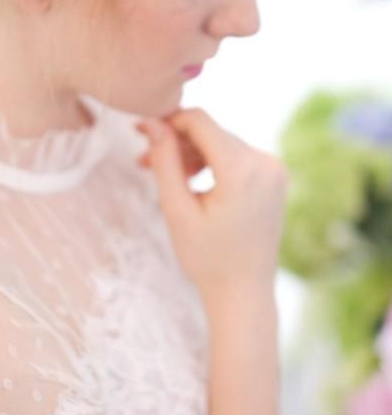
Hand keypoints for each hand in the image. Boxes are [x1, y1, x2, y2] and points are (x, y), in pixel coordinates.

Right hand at [135, 108, 288, 310]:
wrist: (244, 293)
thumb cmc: (207, 259)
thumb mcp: (176, 209)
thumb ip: (164, 161)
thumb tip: (151, 122)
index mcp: (242, 170)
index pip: (199, 121)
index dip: (167, 122)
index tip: (141, 134)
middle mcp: (265, 162)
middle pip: (210, 132)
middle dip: (176, 143)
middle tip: (143, 164)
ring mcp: (274, 169)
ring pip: (221, 143)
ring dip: (192, 154)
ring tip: (166, 178)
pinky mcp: (274, 177)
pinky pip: (236, 156)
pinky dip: (212, 163)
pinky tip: (193, 184)